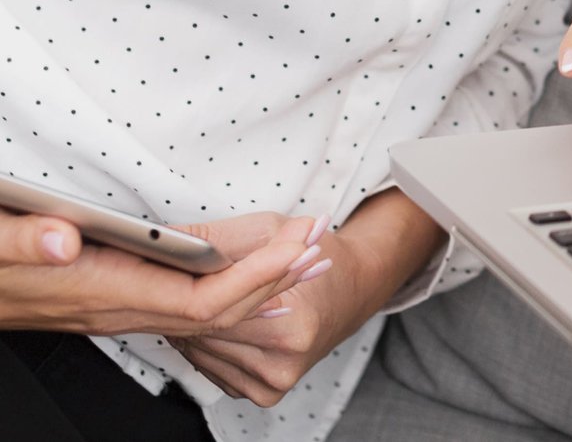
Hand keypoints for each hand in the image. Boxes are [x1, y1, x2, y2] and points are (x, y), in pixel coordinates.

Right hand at [0, 210, 326, 337]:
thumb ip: (26, 244)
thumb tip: (63, 240)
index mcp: (106, 293)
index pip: (203, 302)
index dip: (257, 277)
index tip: (298, 244)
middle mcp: (121, 310)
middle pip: (222, 311)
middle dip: (278, 278)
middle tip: (324, 242)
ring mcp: (121, 309)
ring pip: (210, 311)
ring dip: (264, 284)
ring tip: (308, 257)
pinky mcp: (117, 300)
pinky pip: (190, 307)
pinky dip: (232, 290)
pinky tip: (255, 279)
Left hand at [168, 223, 371, 405]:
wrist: (351, 289)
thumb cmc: (316, 254)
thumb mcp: (273, 230)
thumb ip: (224, 237)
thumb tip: (168, 239)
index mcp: (292, 328)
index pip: (214, 315)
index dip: (190, 288)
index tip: (177, 272)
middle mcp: (283, 364)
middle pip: (205, 337)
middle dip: (190, 308)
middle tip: (180, 282)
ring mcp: (273, 383)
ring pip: (202, 355)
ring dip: (192, 327)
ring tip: (196, 298)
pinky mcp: (263, 393)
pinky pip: (212, 369)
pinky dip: (205, 346)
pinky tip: (210, 323)